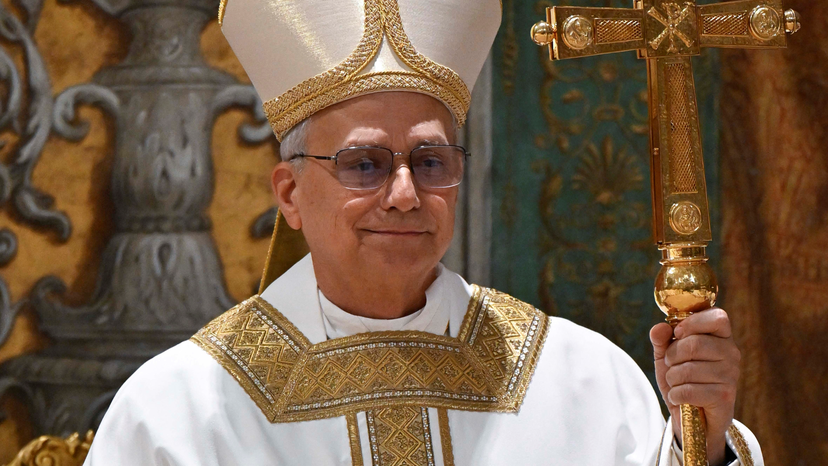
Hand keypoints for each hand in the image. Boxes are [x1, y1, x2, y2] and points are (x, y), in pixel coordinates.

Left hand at [650, 308, 740, 465]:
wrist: (695, 417)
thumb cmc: (683, 379)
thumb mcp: (667, 356)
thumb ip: (661, 339)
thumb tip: (659, 328)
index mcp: (721, 336)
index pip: (718, 317)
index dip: (692, 323)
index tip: (677, 333)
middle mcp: (731, 353)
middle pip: (695, 343)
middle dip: (672, 356)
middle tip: (672, 364)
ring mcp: (731, 375)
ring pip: (688, 369)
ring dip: (672, 378)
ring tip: (677, 383)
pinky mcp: (725, 396)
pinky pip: (689, 390)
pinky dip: (675, 395)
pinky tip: (680, 397)